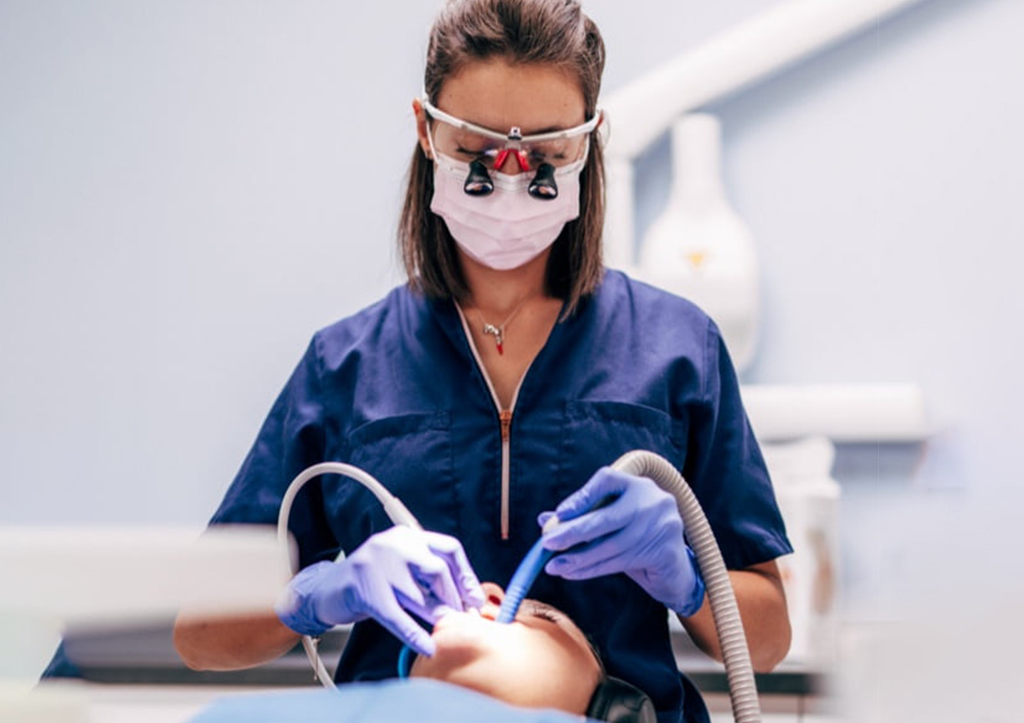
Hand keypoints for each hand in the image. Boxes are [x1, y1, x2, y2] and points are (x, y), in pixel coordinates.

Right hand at [275, 526, 484, 655]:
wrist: (324, 590)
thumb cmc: (370, 583)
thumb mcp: (400, 569)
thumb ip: (427, 576)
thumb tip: (466, 600)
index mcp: (405, 535)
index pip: (448, 548)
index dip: (466, 575)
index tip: (476, 598)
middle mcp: (391, 544)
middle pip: (437, 570)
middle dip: (453, 597)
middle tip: (462, 616)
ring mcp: (375, 566)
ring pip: (418, 596)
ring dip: (436, 616)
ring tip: (445, 627)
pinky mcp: (364, 592)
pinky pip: (397, 618)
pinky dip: (415, 635)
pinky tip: (427, 647)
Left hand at [539, 467, 704, 616]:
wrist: (674, 569)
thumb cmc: (635, 539)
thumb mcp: (610, 524)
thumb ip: (582, 518)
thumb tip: (544, 520)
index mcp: (637, 484)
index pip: (608, 480)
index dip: (583, 496)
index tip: (560, 514)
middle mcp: (652, 499)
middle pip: (606, 516)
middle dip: (573, 532)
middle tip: (546, 543)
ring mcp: (663, 525)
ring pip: (611, 545)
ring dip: (578, 557)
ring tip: (554, 565)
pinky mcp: (666, 551)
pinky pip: (620, 562)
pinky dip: (592, 569)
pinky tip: (572, 572)